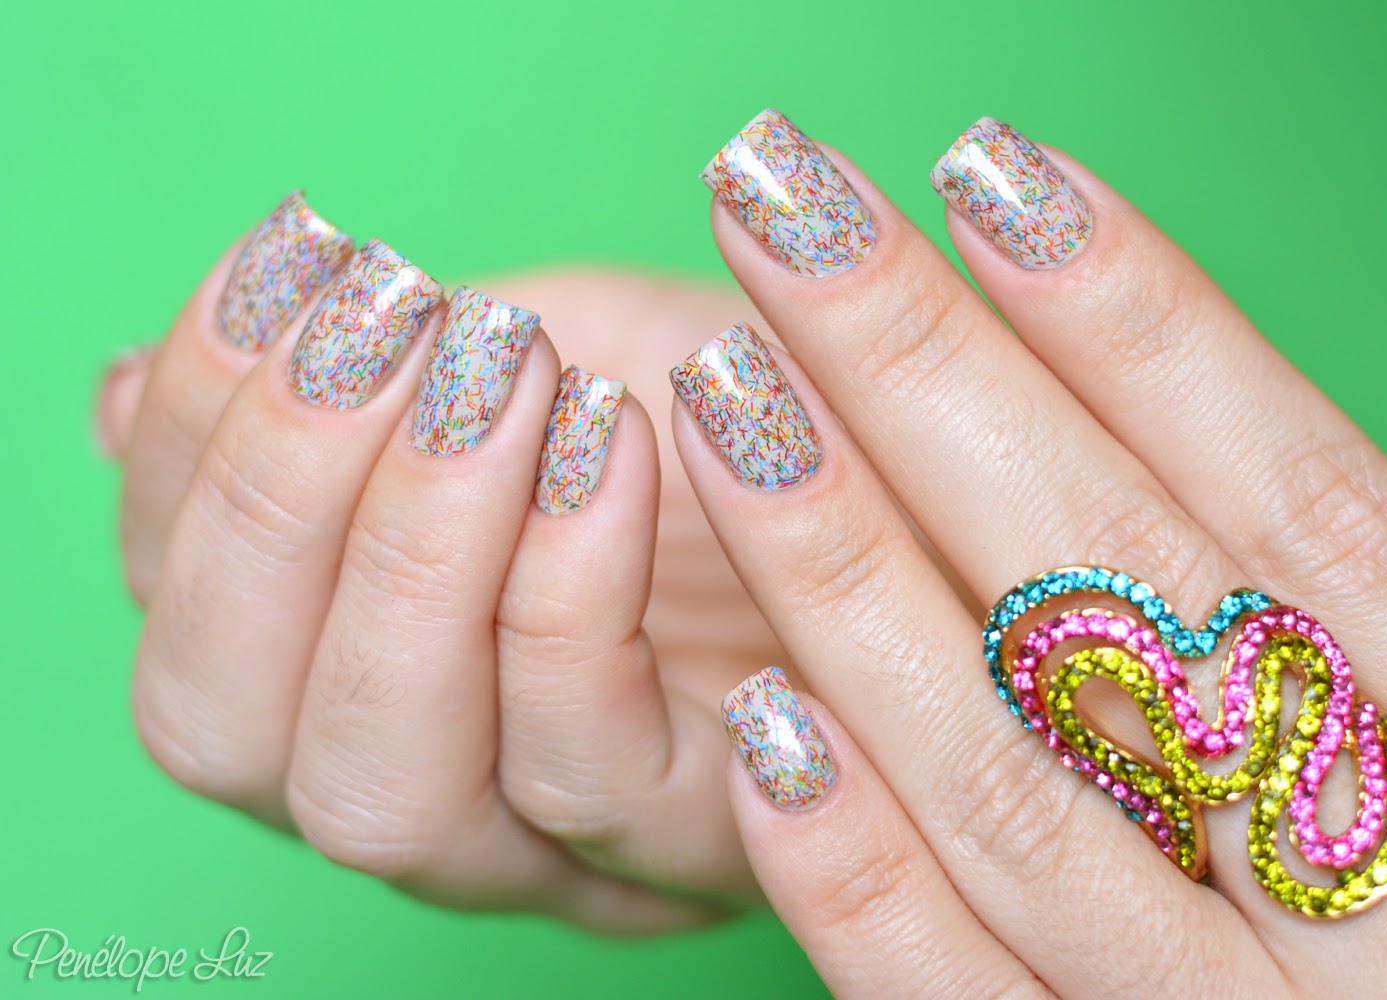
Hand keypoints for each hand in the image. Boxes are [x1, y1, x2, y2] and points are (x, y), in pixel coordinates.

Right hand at [96, 197, 784, 930]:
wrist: (924, 463)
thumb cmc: (720, 409)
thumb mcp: (522, 363)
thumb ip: (340, 395)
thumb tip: (131, 396)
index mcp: (346, 685)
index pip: (188, 626)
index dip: (197, 446)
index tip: (298, 265)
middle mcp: (421, 791)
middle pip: (237, 735)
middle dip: (284, 504)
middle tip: (395, 326)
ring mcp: (551, 846)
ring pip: (380, 787)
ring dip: (412, 548)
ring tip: (502, 373)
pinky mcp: (698, 843)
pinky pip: (584, 763)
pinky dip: (564, 590)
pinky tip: (614, 438)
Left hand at [675, 111, 1386, 994]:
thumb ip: (1322, 635)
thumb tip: (1091, 406)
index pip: (1302, 498)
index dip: (1139, 320)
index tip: (990, 172)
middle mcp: (1383, 889)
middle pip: (1123, 584)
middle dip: (928, 375)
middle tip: (783, 212)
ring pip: (1015, 772)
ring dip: (845, 568)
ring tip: (726, 394)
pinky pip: (951, 994)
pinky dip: (856, 862)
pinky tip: (756, 720)